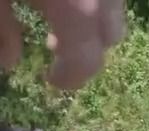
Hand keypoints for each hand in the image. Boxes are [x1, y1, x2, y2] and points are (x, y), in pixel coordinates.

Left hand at [0, 0, 125, 89]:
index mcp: (78, 9)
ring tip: (59, 13)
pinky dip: (92, 0)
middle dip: (89, 48)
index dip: (69, 77)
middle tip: (54, 45)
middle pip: (112, 35)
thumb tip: (8, 62)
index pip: (87, 60)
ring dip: (92, 21)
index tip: (51, 80)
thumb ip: (2, 27)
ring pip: (113, 10)